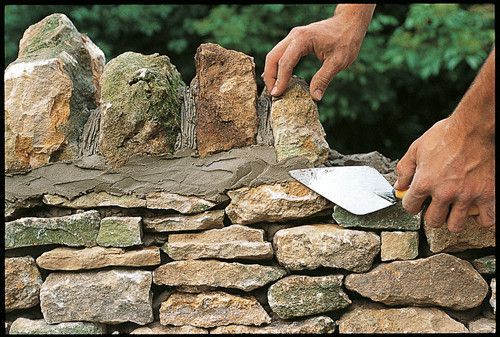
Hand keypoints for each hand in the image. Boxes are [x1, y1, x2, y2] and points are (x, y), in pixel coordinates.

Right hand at [262, 5, 374, 100]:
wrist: (349, 23)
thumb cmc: (346, 40)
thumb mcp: (338, 62)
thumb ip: (324, 79)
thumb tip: (315, 97)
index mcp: (303, 40)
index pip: (286, 62)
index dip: (280, 80)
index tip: (277, 95)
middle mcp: (294, 36)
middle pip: (273, 57)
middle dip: (270, 77)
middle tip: (273, 94)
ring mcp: (293, 37)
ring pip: (274, 55)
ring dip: (272, 72)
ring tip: (275, 89)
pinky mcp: (295, 40)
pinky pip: (280, 54)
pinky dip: (277, 67)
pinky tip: (280, 79)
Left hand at [394, 116, 494, 231]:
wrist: (475, 127)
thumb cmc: (446, 134)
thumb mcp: (417, 148)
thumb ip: (405, 170)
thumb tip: (399, 187)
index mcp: (425, 182)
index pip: (410, 207)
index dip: (411, 205)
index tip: (417, 201)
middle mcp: (444, 193)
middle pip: (433, 221)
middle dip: (431, 215)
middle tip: (436, 206)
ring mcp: (466, 195)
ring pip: (455, 225)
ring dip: (452, 220)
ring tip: (454, 209)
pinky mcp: (487, 194)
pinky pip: (486, 220)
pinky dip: (481, 218)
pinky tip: (476, 210)